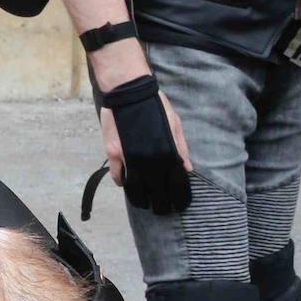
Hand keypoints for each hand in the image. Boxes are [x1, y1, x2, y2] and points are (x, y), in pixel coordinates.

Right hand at [99, 79, 192, 214]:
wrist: (130, 91)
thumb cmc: (155, 105)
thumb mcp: (174, 125)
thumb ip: (181, 149)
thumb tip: (187, 169)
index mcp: (167, 153)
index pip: (175, 183)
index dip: (177, 197)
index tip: (177, 205)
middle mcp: (149, 160)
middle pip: (154, 191)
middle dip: (159, 203)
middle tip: (160, 208)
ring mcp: (129, 158)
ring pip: (134, 188)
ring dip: (139, 198)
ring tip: (143, 203)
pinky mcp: (113, 153)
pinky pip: (117, 175)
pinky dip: (122, 182)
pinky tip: (126, 184)